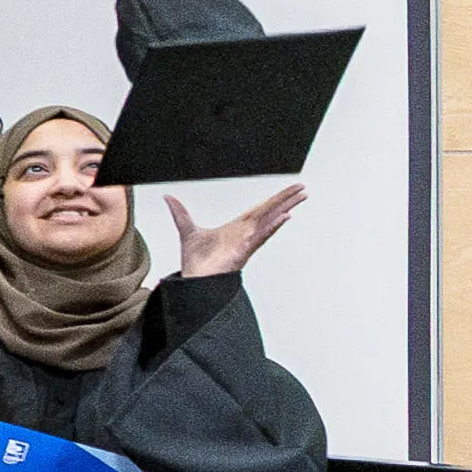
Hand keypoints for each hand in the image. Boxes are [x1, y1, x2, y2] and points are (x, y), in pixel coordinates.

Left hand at [171, 183, 306, 280]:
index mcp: (237, 227)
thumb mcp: (187, 231)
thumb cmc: (195, 263)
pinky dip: (273, 227)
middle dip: (286, 200)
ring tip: (300, 198)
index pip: (259, 209)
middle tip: (303, 188)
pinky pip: (261, 236)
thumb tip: (168, 197)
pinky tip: (285, 217)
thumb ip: (180, 213)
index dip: (274, 199)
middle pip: (269, 212)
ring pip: (269, 222)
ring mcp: (246, 242)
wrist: (192, 283)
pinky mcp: (243, 251)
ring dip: (284, 210)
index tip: (289, 190)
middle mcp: (245, 233)